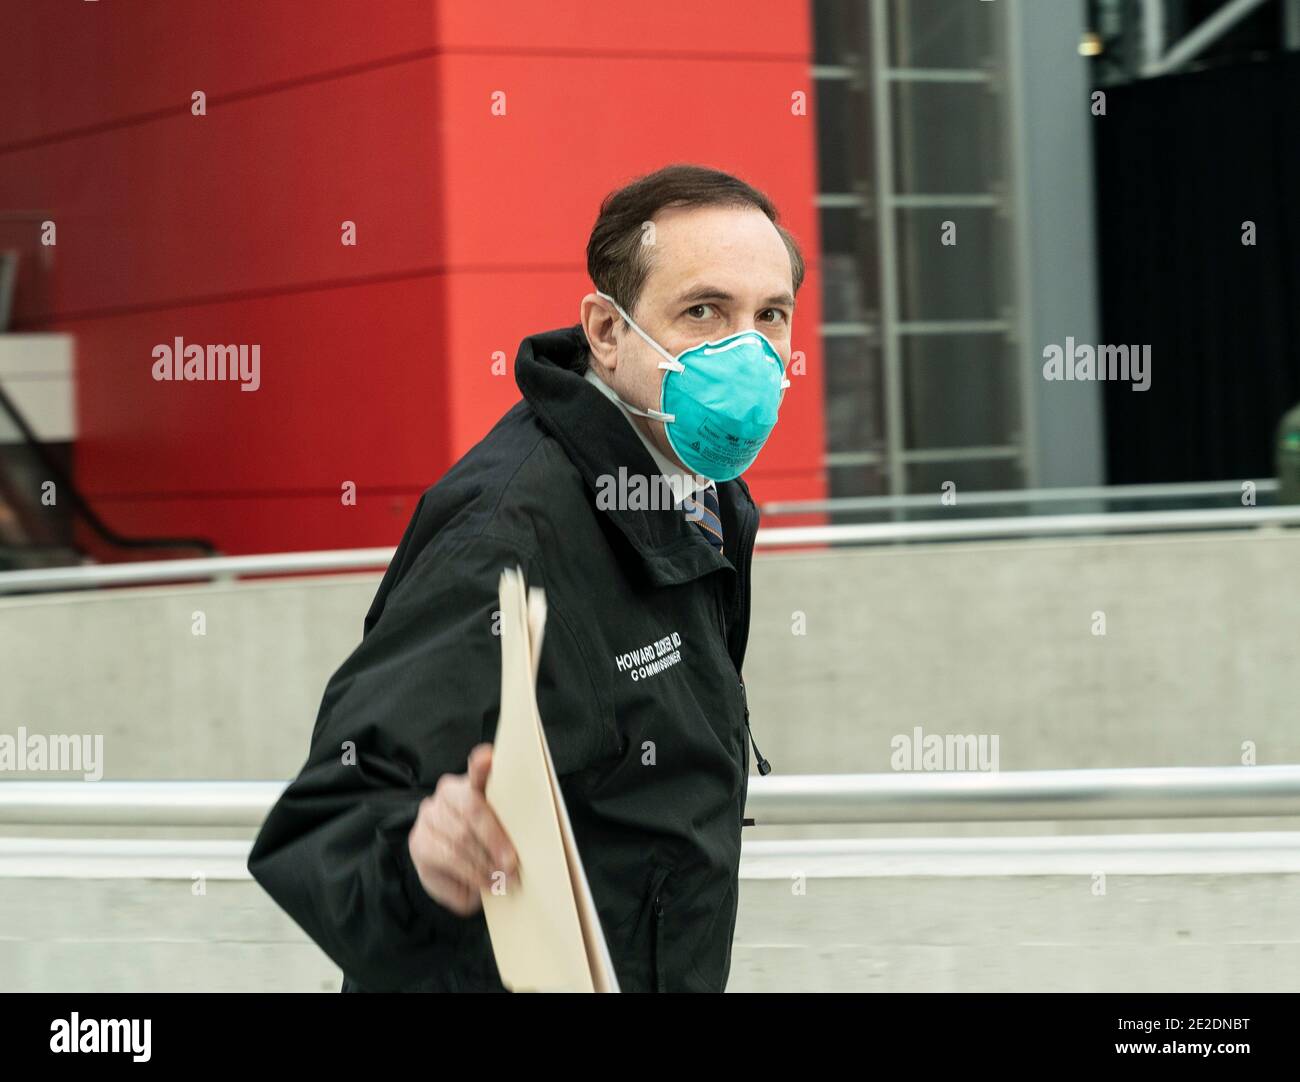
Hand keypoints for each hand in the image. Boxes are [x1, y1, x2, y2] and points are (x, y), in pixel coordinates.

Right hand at [407, 743, 517, 915]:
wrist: (457, 875)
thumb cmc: (488, 849)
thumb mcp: (503, 836)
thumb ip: (511, 826)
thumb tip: (527, 838)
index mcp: (474, 782)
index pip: (478, 769)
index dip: (482, 765)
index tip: (488, 759)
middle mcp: (447, 792)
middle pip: (472, 808)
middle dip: (495, 838)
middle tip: (512, 863)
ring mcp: (430, 815)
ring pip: (460, 837)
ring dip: (485, 862)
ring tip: (502, 878)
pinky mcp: (418, 841)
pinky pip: (446, 856)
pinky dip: (470, 872)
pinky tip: (483, 882)